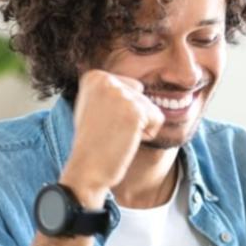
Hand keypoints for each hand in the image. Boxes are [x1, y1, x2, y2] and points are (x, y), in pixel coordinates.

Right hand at [61, 69, 163, 207]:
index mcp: (95, 77)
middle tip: (110, 131)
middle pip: (142, 96)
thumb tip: (139, 86)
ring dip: (140, 127)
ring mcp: (120, 94)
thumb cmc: (93, 143)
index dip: (123, 111)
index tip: (103, 122)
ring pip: (151, 108)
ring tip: (116, 136)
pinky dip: (147, 135)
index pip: (133, 87)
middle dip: (133, 118)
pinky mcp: (134, 110)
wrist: (87, 168)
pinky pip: (158, 119)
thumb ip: (113, 92)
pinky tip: (126, 140)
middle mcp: (106, 80)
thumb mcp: (95, 107)